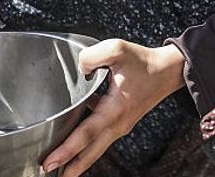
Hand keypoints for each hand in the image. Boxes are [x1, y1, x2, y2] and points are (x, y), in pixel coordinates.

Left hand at [41, 40, 186, 175]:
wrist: (168, 71)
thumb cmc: (144, 62)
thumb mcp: (117, 50)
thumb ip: (91, 57)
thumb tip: (79, 70)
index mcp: (115, 109)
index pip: (86, 134)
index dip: (66, 150)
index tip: (50, 162)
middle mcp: (117, 123)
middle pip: (90, 153)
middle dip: (69, 168)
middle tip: (46, 174)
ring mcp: (120, 126)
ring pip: (94, 150)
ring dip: (76, 161)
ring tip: (58, 169)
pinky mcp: (120, 123)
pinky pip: (99, 141)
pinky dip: (85, 148)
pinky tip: (72, 147)